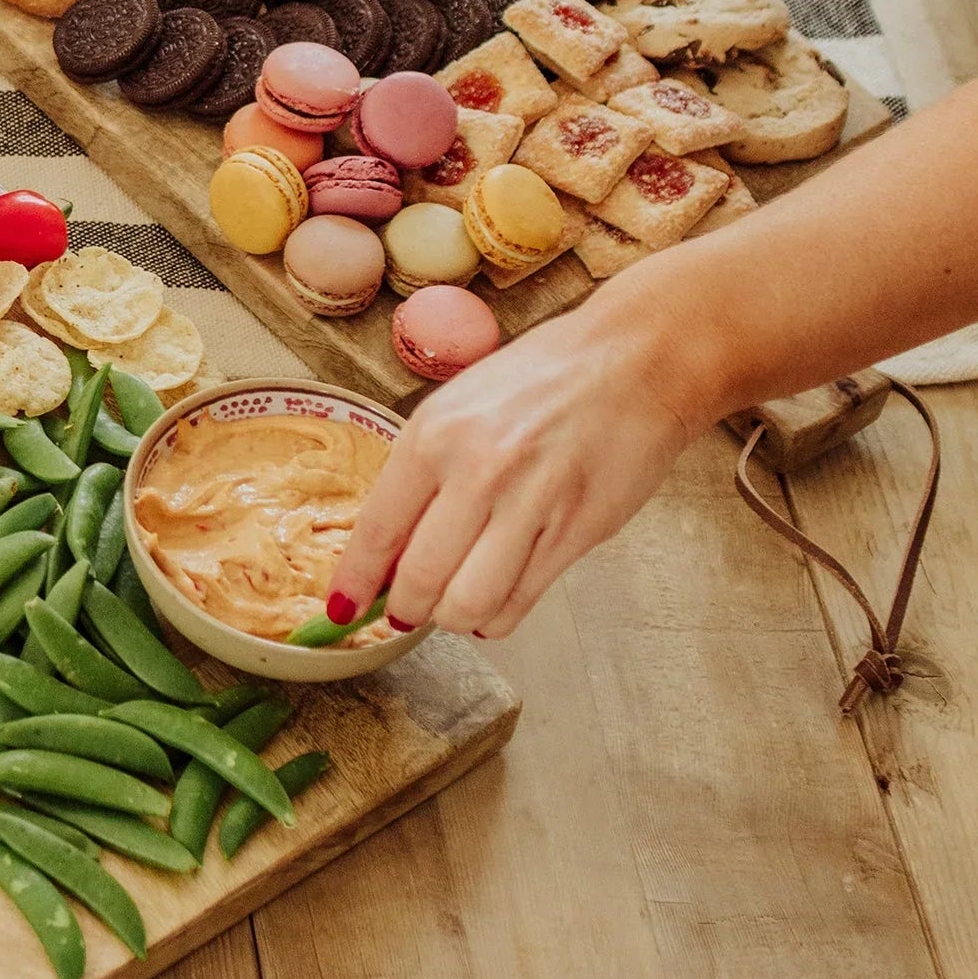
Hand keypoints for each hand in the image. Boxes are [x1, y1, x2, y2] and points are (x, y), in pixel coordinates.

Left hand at [327, 291, 714, 639]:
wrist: (636, 360)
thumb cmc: (544, 379)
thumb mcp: (459, 406)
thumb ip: (422, 471)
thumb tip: (386, 546)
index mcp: (436, 434)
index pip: (378, 530)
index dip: (355, 581)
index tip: (342, 608)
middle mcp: (478, 471)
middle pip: (418, 581)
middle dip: (404, 609)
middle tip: (405, 610)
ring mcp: (531, 505)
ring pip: (468, 605)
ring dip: (451, 618)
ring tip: (454, 603)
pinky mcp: (577, 532)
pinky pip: (519, 603)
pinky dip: (496, 617)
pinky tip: (493, 600)